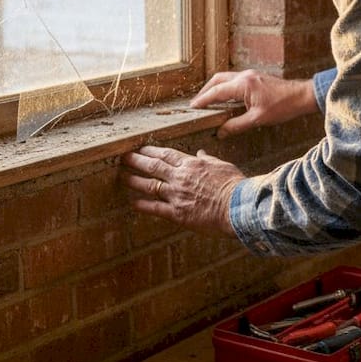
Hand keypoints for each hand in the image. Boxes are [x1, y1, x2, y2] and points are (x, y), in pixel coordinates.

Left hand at [120, 145, 241, 235]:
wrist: (237, 207)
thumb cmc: (234, 186)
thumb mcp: (222, 166)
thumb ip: (208, 159)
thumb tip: (200, 153)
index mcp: (192, 165)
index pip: (166, 154)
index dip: (149, 151)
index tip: (139, 148)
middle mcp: (180, 178)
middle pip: (152, 166)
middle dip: (135, 161)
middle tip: (122, 157)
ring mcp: (177, 195)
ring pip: (149, 185)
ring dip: (133, 180)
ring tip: (122, 176)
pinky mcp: (177, 213)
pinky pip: (155, 208)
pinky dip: (142, 205)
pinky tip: (133, 202)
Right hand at [189, 70, 317, 138]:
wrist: (302, 96)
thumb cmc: (283, 106)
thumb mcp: (257, 119)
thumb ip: (236, 125)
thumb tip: (220, 132)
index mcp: (243, 84)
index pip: (216, 92)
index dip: (203, 100)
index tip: (193, 107)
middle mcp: (244, 76)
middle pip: (217, 80)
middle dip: (206, 91)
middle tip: (197, 104)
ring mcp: (250, 75)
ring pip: (226, 78)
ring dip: (215, 88)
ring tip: (208, 101)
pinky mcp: (255, 78)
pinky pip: (234, 80)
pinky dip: (226, 88)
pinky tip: (226, 98)